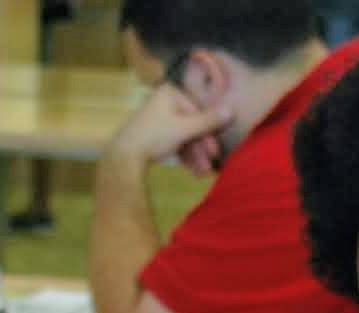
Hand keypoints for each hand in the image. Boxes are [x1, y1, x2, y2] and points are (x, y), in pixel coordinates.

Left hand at [103, 87, 231, 170]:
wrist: (125, 155)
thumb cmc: (155, 136)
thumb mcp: (184, 128)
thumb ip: (208, 121)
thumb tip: (232, 110)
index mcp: (171, 94)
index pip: (197, 112)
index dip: (208, 134)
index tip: (215, 153)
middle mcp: (164, 102)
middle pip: (191, 126)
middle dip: (200, 149)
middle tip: (209, 167)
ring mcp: (158, 119)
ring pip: (183, 137)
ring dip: (194, 156)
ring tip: (200, 173)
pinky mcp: (154, 134)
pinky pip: (174, 142)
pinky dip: (183, 155)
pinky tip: (190, 170)